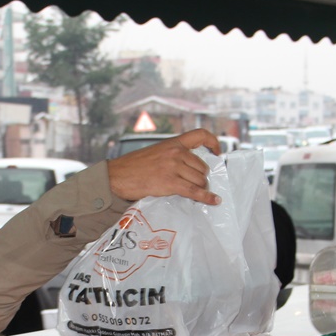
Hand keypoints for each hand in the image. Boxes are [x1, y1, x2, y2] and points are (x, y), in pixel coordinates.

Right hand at [107, 129, 221, 204]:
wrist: (117, 176)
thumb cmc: (133, 166)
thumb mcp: (156, 152)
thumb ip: (172, 155)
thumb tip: (188, 167)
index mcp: (173, 143)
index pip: (199, 135)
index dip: (213, 142)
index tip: (217, 152)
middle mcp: (176, 152)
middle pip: (202, 166)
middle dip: (202, 177)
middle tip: (197, 184)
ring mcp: (174, 167)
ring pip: (200, 179)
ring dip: (201, 188)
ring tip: (196, 192)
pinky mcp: (170, 182)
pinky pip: (195, 191)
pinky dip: (206, 197)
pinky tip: (214, 201)